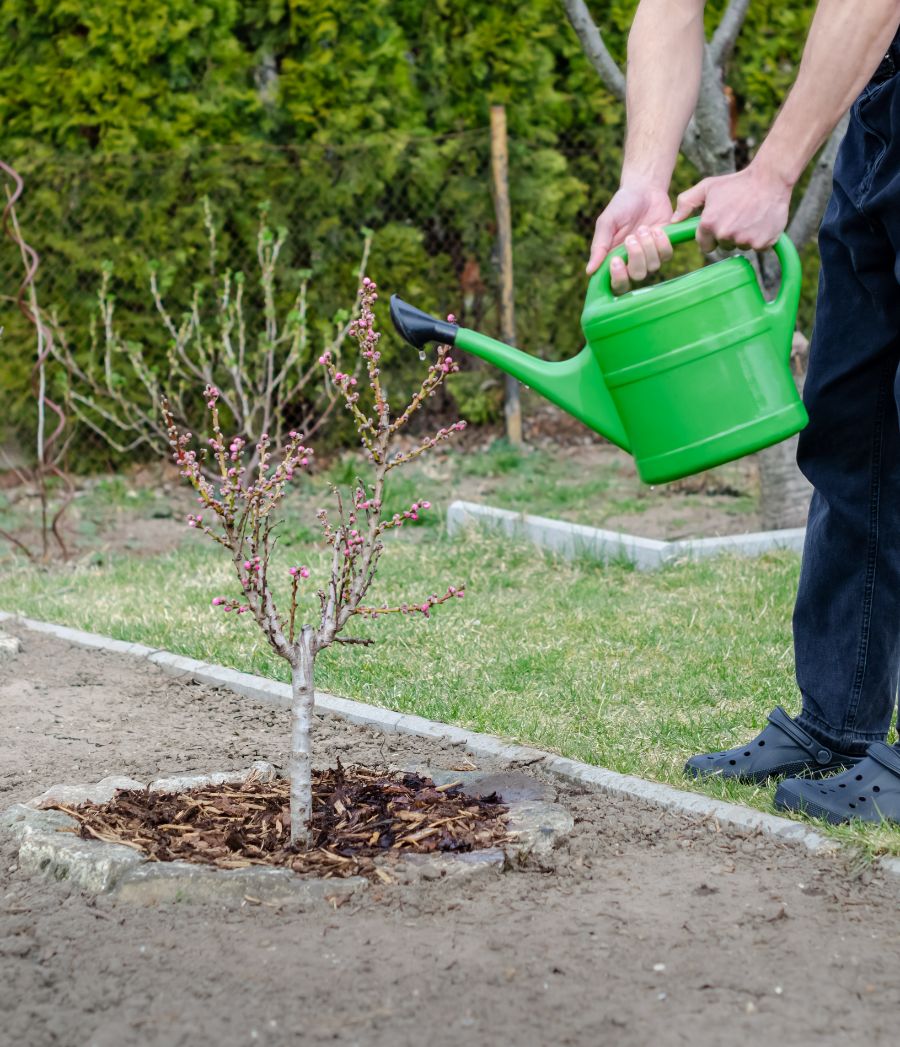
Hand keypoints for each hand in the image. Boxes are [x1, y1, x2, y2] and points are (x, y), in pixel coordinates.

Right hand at [587, 183, 673, 283]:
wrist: (644, 189)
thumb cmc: (621, 206)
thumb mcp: (606, 223)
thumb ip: (599, 246)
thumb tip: (589, 271)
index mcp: (614, 260)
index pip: (617, 284)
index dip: (618, 278)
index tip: (616, 260)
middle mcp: (632, 262)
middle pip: (637, 276)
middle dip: (636, 257)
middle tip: (631, 237)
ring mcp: (649, 256)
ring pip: (653, 266)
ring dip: (648, 246)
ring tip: (642, 228)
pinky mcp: (664, 248)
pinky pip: (666, 255)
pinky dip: (661, 242)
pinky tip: (656, 229)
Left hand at [671, 162, 792, 251]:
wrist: (770, 178)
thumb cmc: (736, 183)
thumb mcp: (708, 187)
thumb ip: (687, 202)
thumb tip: (673, 221)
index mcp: (709, 223)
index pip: (704, 245)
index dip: (711, 237)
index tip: (718, 226)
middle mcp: (725, 234)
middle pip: (723, 246)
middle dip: (728, 235)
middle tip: (737, 216)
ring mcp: (744, 239)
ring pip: (741, 246)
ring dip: (744, 236)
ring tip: (750, 216)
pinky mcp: (762, 243)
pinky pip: (758, 247)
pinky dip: (760, 237)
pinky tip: (761, 221)